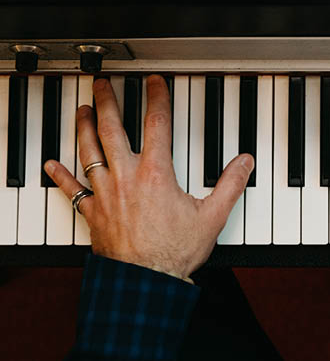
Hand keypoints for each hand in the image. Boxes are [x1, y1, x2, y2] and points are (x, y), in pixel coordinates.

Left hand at [44, 75, 252, 279]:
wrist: (146, 280)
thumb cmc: (175, 251)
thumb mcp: (212, 216)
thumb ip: (231, 185)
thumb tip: (244, 162)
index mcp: (156, 173)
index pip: (156, 123)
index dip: (156, 97)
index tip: (154, 82)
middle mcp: (126, 177)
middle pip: (111, 129)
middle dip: (106, 102)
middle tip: (103, 84)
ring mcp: (105, 193)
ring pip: (88, 151)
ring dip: (83, 127)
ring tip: (82, 110)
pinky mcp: (93, 212)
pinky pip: (71, 189)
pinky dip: (60, 175)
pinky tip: (51, 164)